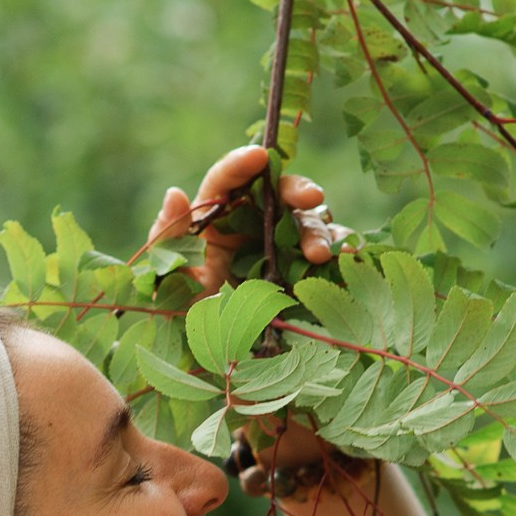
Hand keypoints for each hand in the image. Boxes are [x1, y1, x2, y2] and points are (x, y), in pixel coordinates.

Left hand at [147, 145, 346, 296]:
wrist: (208, 359)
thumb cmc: (181, 316)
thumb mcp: (168, 279)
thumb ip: (168, 238)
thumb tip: (175, 192)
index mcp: (212, 220)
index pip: (225, 182)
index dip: (240, 164)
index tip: (258, 155)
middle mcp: (248, 227)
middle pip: (276, 194)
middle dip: (296, 191)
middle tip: (312, 198)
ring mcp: (277, 248)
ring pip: (304, 223)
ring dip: (316, 232)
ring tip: (318, 255)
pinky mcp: (299, 271)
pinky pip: (323, 253)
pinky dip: (339, 250)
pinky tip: (347, 256)